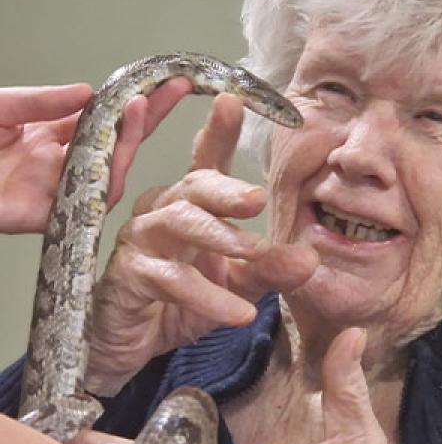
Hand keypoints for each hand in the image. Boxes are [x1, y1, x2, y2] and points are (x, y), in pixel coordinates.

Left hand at [0, 80, 190, 233]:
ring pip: (113, 170)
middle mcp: (63, 164)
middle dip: (150, 116)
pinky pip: (93, 199)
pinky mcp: (54, 216)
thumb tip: (88, 94)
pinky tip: (117, 150)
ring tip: (141, 108)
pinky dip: (110, 175)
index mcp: (50, 137)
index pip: (104, 118)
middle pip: (119, 142)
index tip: (165, 82)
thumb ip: (40, 102)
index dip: (135, 102)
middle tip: (176, 89)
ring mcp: (61, 190)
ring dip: (132, 140)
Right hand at [85, 93, 317, 394]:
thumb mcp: (239, 287)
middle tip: (258, 198)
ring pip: (178, 223)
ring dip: (219, 237)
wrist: (136, 343)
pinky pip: (170, 279)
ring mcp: (141, 239)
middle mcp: (163, 211)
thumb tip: (310, 257)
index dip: (218, 132)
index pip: (208, 163)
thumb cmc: (183, 303)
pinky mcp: (129, 274)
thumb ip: (272, 270)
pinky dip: (208, 296)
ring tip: (255, 254)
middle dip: (226, 188)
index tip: (232, 100)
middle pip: (194, 185)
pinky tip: (239, 313)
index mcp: (193, 205)